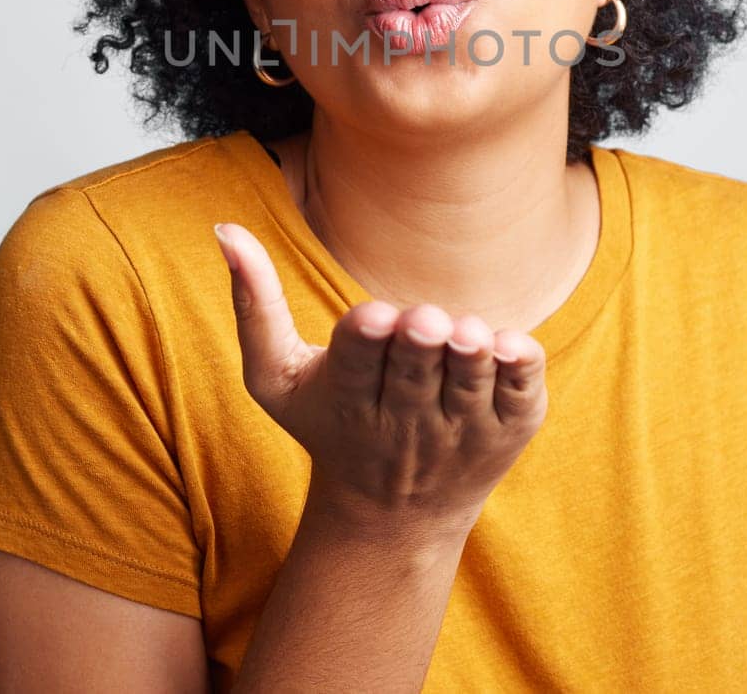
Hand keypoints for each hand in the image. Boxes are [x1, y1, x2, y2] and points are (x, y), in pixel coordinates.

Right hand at [213, 221, 547, 536]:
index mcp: (348, 398)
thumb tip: (225, 229)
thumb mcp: (275, 376)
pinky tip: (507, 345)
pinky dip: (518, 369)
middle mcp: (405, 419)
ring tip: (466, 333)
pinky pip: (521, 395)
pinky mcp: (508, 431)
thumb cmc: (329, 425)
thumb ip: (252, 304)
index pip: (356, 362)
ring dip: (470, 353)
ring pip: (469, 381)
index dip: (367, 339)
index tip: (374, 316)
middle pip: (414, 370)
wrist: (391, 518)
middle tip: (424, 320)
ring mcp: (460, 429)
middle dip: (420, 342)